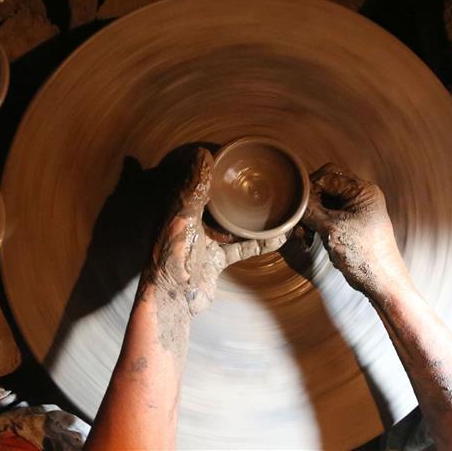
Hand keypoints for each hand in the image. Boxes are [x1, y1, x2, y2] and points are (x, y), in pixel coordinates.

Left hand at [145, 147, 285, 315]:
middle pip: (218, 200)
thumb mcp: (183, 215)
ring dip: (253, 216)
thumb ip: (194, 187)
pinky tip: (279, 235)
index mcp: (180, 206)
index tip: (235, 154)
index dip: (214, 166)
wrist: (174, 298)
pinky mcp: (218, 258)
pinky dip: (260, 242)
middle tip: (262, 177)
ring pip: (233, 222)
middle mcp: (192, 220)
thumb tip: (204, 153)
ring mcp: (206, 240)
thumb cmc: (172, 254)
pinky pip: (242, 246)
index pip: (198, 179)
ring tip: (275, 204)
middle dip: (237, 190)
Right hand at [300, 164, 407, 296]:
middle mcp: (359, 196)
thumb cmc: (363, 254)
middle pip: (323, 188)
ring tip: (304, 236)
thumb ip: (310, 210)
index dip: (311, 187)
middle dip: (309, 205)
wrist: (379, 281)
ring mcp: (353, 210)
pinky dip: (314, 227)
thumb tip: (293, 199)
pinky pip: (324, 217)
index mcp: (363, 190)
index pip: (329, 174)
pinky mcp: (347, 224)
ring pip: (321, 204)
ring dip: (309, 218)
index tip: (300, 205)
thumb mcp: (332, 229)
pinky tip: (308, 241)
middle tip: (301, 222)